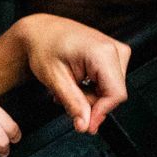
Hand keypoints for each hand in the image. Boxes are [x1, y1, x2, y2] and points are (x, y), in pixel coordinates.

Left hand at [15, 14, 131, 133]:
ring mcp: (116, 50)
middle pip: (113, 93)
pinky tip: (76, 82)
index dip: (100, 113)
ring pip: (111, 90)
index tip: (86, 125)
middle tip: (65, 99)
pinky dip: (92, 88)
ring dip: (89, 96)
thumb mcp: (54, 79)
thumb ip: (73, 103)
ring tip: (68, 87)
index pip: (116, 94)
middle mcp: (115, 49)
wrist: (40, 31)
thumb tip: (85, 125)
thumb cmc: (44, 47)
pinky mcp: (114, 54)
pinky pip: (109, 82)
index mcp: (102, 52)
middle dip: (90, 103)